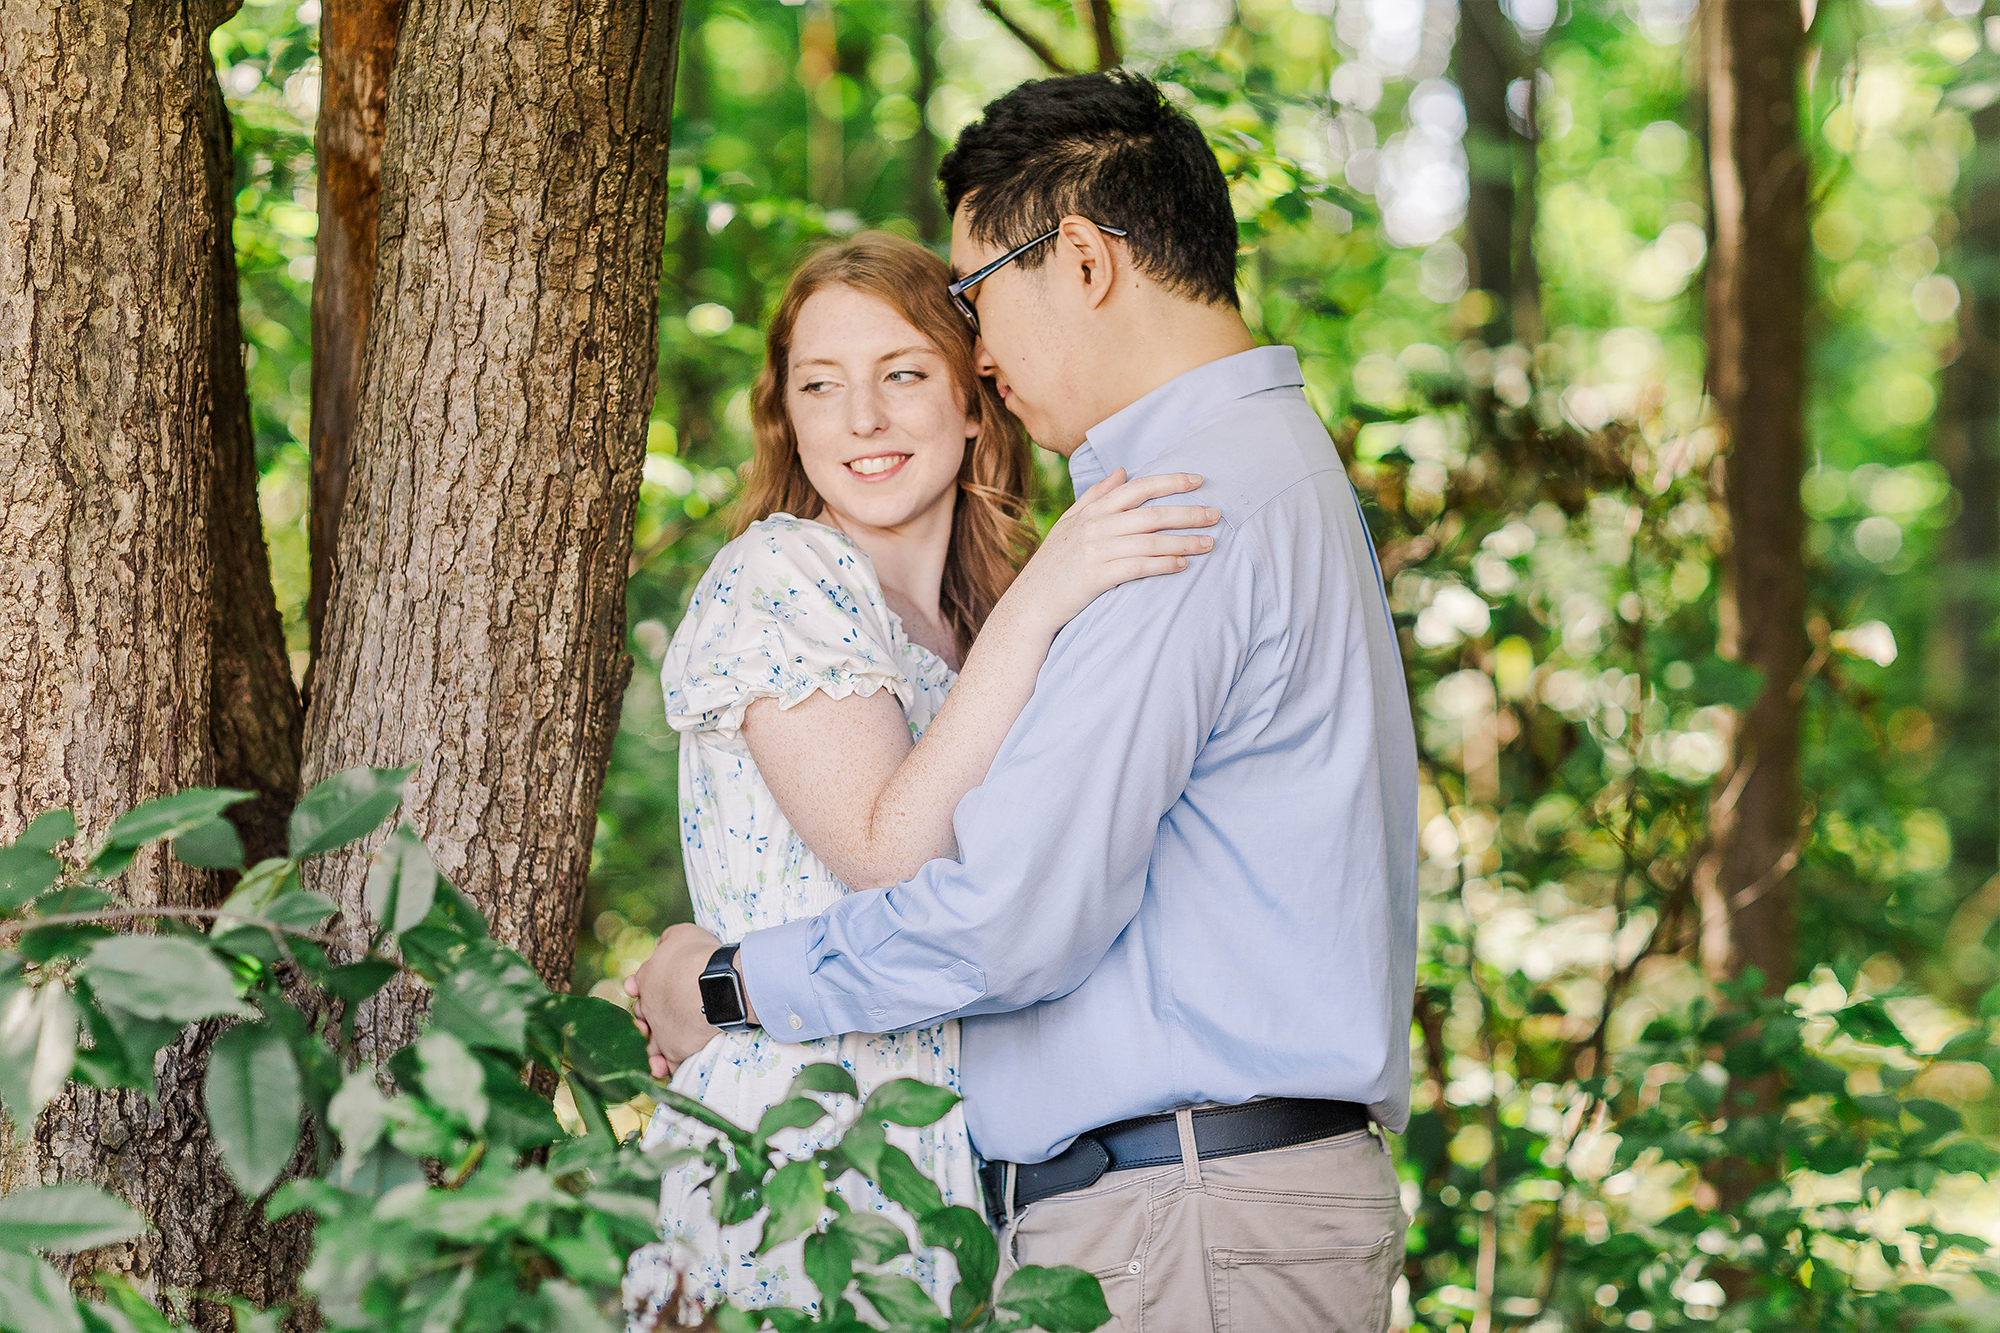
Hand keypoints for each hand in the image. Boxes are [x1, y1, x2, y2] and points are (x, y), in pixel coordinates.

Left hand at [623, 923, 724, 1077]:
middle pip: (642, 1016)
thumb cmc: (700, 956)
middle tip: (661, 1014)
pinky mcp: (675, 1051)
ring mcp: (660, 1032)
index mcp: (646, 978)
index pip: (637, 986)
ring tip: (656, 1048)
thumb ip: (669, 939)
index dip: (640, 988)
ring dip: (650, 1047)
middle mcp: (648, 1007)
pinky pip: (667, 1065)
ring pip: (649, 1044)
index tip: (640, 988)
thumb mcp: (682, 934)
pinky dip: (665, 1067)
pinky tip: (665, 1067)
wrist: (717, 986)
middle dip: (647, 1016)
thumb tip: (662, 943)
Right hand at [1001, 469, 1217, 635]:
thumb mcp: (1069, 523)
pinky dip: (1163, 565)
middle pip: (1151, 514)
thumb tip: (1121, 470)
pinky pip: (1138, 567)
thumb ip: (1096, 495)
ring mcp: (1095, 551)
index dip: (1169, 482)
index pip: (1137, 488)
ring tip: (1209, 543)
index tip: (1198, 480)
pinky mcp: (1096, 577)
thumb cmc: (1054, 564)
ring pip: (1150, 541)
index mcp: (1092, 511)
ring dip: (1184, 541)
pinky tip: (1182, 566)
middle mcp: (1095, 527)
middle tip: (1216, 514)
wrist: (1030, 603)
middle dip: (1187, 513)